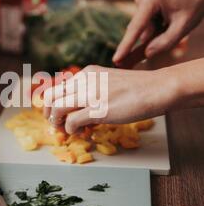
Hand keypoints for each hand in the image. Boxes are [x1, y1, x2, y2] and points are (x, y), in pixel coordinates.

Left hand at [43, 65, 177, 133]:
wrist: (156, 88)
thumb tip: (81, 109)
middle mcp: (84, 80)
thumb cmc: (138, 88)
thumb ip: (94, 89)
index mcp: (87, 73)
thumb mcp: (109, 82)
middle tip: (54, 124)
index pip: (58, 86)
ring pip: (57, 109)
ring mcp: (90, 94)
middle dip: (48, 112)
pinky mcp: (98, 109)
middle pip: (50, 96)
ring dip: (57, 122)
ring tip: (65, 130)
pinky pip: (72, 122)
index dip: (52, 102)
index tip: (57, 114)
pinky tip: (80, 133)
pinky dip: (71, 130)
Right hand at [113, 0, 203, 63]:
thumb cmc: (194, 5)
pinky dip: (155, 30)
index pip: (136, 27)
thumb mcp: (183, 27)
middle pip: (139, 30)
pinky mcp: (143, 5)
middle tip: (127, 62)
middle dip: (141, 44)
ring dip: (156, 34)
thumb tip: (147, 54)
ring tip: (173, 22)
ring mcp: (141, 1)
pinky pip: (145, 26)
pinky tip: (168, 21)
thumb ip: (165, 42)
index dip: (126, 46)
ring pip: (144, 30)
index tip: (116, 59)